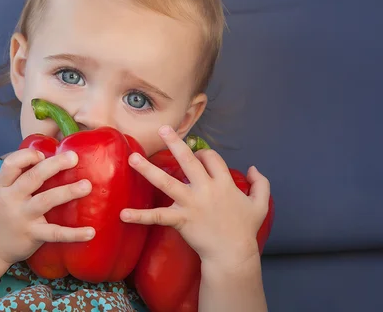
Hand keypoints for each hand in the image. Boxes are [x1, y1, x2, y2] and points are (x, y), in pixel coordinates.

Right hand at [0, 148, 94, 265]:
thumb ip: (17, 177)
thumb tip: (45, 157)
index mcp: (4, 186)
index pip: (11, 165)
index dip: (27, 156)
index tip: (42, 154)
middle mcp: (12, 200)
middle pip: (33, 177)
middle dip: (54, 165)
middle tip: (74, 158)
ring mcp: (23, 218)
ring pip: (46, 201)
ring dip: (68, 192)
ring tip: (87, 186)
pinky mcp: (32, 236)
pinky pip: (55, 233)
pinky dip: (74, 234)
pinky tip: (91, 232)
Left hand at [120, 126, 270, 269]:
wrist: (233, 254)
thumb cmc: (245, 230)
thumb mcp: (261, 205)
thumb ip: (261, 184)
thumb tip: (253, 168)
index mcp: (224, 183)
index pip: (211, 158)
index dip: (203, 154)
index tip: (196, 155)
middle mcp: (206, 189)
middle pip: (188, 161)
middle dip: (175, 143)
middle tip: (162, 129)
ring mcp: (191, 204)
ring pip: (167, 182)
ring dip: (148, 170)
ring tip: (133, 158)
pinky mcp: (181, 220)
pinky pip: (157, 217)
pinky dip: (140, 216)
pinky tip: (123, 214)